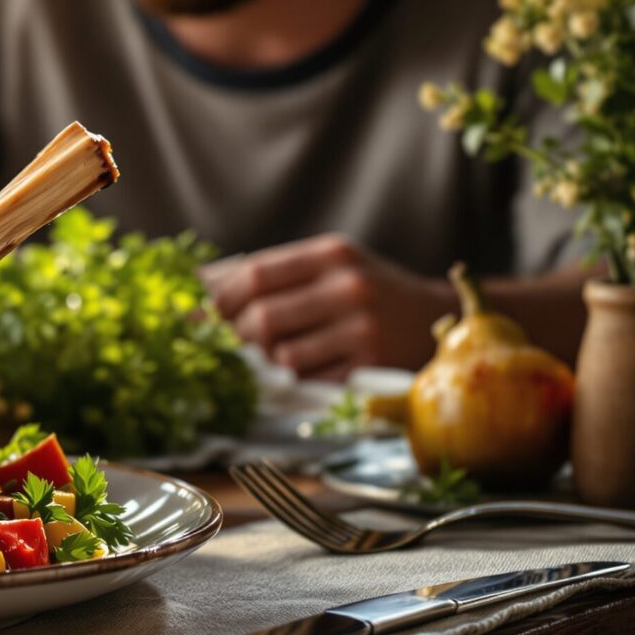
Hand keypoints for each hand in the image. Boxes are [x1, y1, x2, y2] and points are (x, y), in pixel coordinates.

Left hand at [202, 235, 455, 379]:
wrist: (435, 318)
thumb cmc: (366, 291)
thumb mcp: (329, 266)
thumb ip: (273, 275)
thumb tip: (199, 288)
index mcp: (331, 254)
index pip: (254, 276)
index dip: (217, 301)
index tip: (200, 316)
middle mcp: (348, 287)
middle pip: (261, 318)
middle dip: (234, 337)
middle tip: (225, 346)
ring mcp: (362, 328)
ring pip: (281, 355)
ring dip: (263, 363)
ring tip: (264, 358)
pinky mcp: (370, 366)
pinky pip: (309, 379)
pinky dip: (292, 379)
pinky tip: (297, 371)